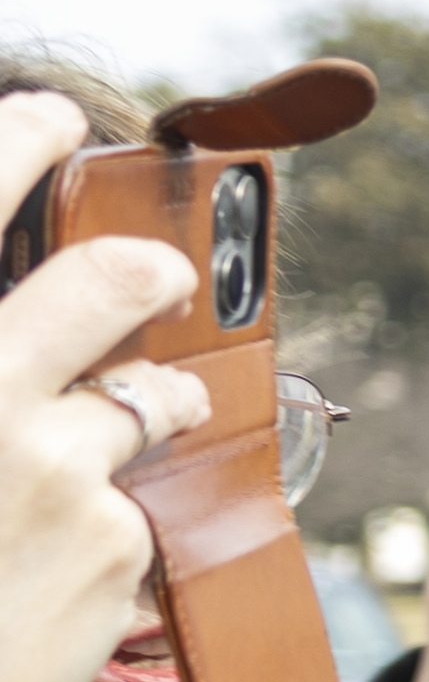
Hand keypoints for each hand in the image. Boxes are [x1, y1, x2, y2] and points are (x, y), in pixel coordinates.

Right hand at [0, 93, 204, 681]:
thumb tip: (26, 302)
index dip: (15, 142)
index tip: (50, 116)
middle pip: (109, 282)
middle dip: (145, 270)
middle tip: (159, 269)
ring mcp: (42, 455)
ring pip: (149, 399)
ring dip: (153, 407)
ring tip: (113, 438)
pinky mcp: (106, 532)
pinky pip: (138, 502)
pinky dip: (116, 522)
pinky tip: (56, 565)